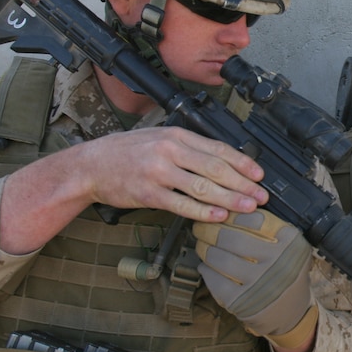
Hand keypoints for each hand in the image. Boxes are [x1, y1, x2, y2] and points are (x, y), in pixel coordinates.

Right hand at [0, 126, 268, 254]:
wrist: (90, 166)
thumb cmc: (127, 152)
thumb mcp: (160, 138)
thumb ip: (190, 147)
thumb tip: (225, 162)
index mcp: (177, 135)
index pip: (218, 149)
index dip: (242, 163)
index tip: (259, 176)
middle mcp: (170, 151)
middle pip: (215, 168)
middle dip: (242, 184)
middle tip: (261, 196)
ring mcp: (159, 173)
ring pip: (202, 187)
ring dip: (229, 198)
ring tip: (248, 207)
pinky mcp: (148, 194)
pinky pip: (182, 204)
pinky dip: (203, 211)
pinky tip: (219, 216)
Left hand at [193, 209, 315, 347]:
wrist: (291, 311)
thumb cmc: (285, 271)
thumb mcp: (289, 245)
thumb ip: (268, 227)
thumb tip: (229, 208)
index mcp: (290, 241)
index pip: (254, 219)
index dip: (232, 214)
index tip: (220, 212)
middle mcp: (277, 261)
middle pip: (231, 238)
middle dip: (209, 229)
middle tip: (200, 227)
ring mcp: (259, 284)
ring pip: (219, 258)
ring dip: (204, 249)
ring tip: (202, 244)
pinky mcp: (242, 301)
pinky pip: (214, 279)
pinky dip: (206, 269)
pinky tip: (206, 265)